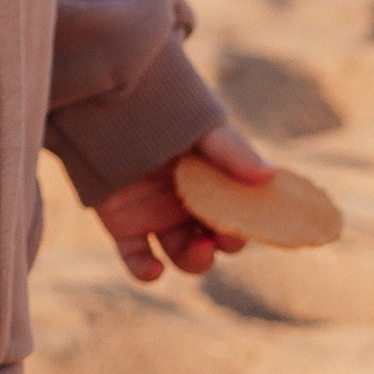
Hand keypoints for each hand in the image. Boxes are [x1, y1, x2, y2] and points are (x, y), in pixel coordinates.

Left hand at [92, 120, 275, 283]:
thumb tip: (270, 176)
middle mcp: (188, 203)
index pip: (239, 214)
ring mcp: (157, 217)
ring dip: (196, 260)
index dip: (246, 225)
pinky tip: (153, 269)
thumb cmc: (159, 109)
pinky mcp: (124, 226)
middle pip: (216, 241)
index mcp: (213, 181)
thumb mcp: (200, 128)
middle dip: (223, 244)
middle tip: (221, 235)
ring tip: (198, 247)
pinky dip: (146, 272)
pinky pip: (138, 260)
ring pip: (184, 255)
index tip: (246, 224)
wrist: (102, 101)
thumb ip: (231, 151)